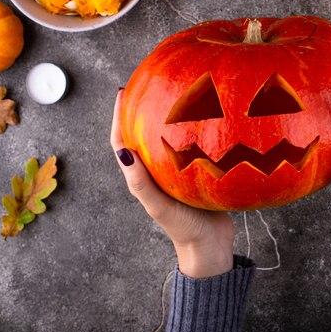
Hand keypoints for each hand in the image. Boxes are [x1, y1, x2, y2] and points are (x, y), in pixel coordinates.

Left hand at [110, 89, 234, 277]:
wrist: (211, 245)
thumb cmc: (184, 228)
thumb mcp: (159, 205)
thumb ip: (141, 182)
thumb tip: (123, 151)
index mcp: (142, 177)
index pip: (122, 143)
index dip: (119, 117)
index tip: (124, 92)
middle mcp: (156, 172)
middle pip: (142, 136)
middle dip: (140, 111)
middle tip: (148, 86)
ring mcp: (175, 173)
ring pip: (165, 140)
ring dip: (164, 119)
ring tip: (173, 96)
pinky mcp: (195, 174)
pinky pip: (189, 147)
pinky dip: (189, 131)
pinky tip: (201, 120)